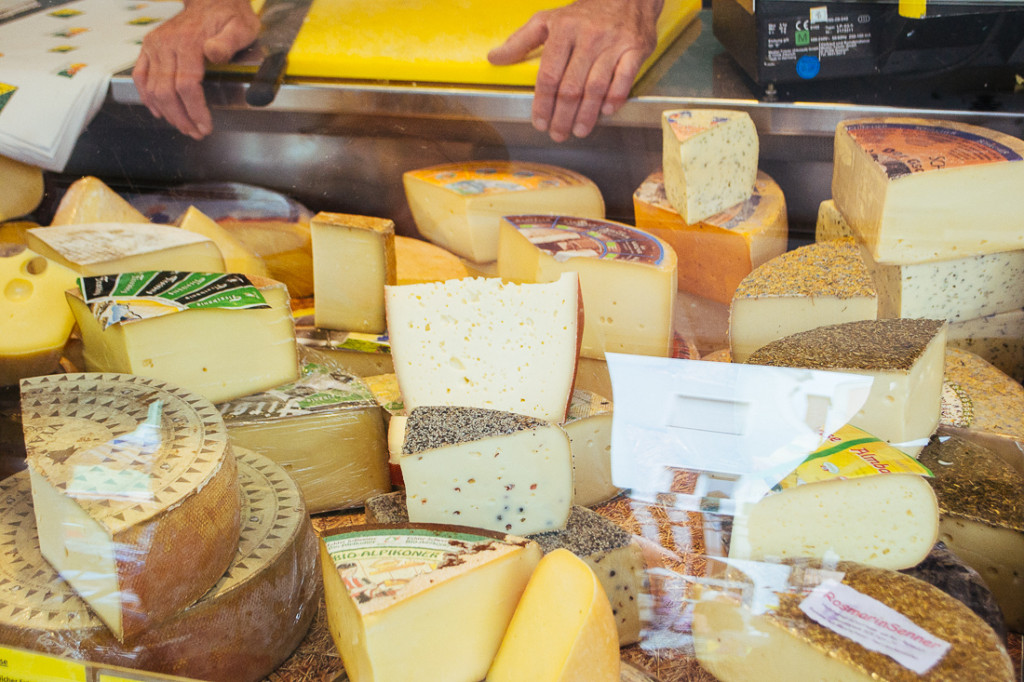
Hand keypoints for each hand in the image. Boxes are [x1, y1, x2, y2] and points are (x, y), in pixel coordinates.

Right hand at [133, 0, 259, 139]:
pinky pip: (140, 76)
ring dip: (167, 113)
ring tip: (183, 127)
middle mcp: (167, 44)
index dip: (195, 110)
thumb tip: (214, 53)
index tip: (205, 126)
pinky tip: (158, 112)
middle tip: (196, 132)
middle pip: (167, 91)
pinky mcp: (148, 47)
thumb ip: (228, 42)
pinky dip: (146, 97)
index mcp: (189, 42)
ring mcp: (155, 45)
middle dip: (182, 118)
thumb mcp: (240, 27)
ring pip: (153, 88)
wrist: (211, 0)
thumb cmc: (229, 16)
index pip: (187, 85)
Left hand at [488, 0, 662, 142]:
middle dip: (562, 116)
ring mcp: (613, 43)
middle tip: (557, 134)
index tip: (539, 122)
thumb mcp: (548, 20)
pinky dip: (614, 98)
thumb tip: (494, 58)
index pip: (548, 75)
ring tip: (578, 131)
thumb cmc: (584, 13)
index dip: (542, 103)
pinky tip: (605, 112)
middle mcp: (588, 36)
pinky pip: (624, 79)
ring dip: (586, 115)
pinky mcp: (635, 49)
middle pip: (571, 87)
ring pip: (596, 87)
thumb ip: (520, 41)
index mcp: (563, 30)